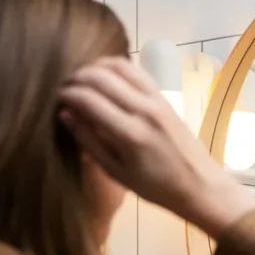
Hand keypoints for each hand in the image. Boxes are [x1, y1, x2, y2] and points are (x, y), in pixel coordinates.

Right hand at [58, 57, 254, 237]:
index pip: (88, 99)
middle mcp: (144, 110)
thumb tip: (66, 114)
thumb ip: (90, 142)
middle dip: (75, 77)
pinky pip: (137, 71)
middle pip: (100, 76)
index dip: (65, 95)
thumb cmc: (156, 188)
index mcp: (130, 134)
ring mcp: (157, 100)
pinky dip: (116, 67)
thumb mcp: (117, 173)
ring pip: (119, 66)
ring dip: (95, 66)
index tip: (54, 100)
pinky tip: (105, 77)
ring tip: (81, 79)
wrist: (200, 186)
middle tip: (63, 88)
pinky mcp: (165, 97)